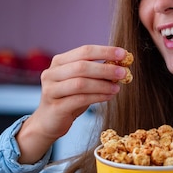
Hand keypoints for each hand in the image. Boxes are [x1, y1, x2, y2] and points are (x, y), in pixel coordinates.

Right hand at [16, 45, 128, 163]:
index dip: (105, 51)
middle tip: (124, 73)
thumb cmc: (69, 99)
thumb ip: (96, 73)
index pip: (84, 51)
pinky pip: (80, 99)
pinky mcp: (55, 107)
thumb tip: (121, 66)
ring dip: (103, 85)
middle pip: (82, 66)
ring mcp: (51, 90)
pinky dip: (97, 97)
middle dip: (105, 69)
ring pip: (80, 83)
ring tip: (117, 88)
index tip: (123, 54)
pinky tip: (109, 97)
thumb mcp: (82, 82)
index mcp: (59, 62)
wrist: (49, 122)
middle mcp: (52, 73)